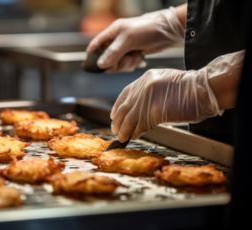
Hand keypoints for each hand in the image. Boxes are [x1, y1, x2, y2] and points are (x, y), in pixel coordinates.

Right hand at [86, 7, 183, 71]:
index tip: (90, 65)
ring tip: (136, 56)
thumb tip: (101, 65)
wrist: (169, 31)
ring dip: (126, 64)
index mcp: (113, 31)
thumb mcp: (128, 40)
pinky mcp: (134, 53)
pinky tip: (140, 58)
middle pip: (107, 58)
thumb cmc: (147, 29)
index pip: (96, 44)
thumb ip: (113, 53)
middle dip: (116, 62)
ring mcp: (126, 47)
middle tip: (124, 60)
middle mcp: (117, 40)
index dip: (92, 54)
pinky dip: (133, 64)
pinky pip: (127, 64)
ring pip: (117, 63)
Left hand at [110, 50, 244, 141]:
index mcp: (146, 78)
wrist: (204, 89)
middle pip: (124, 107)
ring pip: (129, 119)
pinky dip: (135, 132)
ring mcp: (147, 100)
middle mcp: (143, 87)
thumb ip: (151, 91)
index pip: (125, 93)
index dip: (117, 106)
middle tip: (115, 129)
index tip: (114, 114)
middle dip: (118, 121)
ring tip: (122, 137)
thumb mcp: (166, 81)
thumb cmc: (191, 88)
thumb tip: (141, 106)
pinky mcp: (153, 113)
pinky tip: (134, 136)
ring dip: (124, 130)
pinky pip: (140, 126)